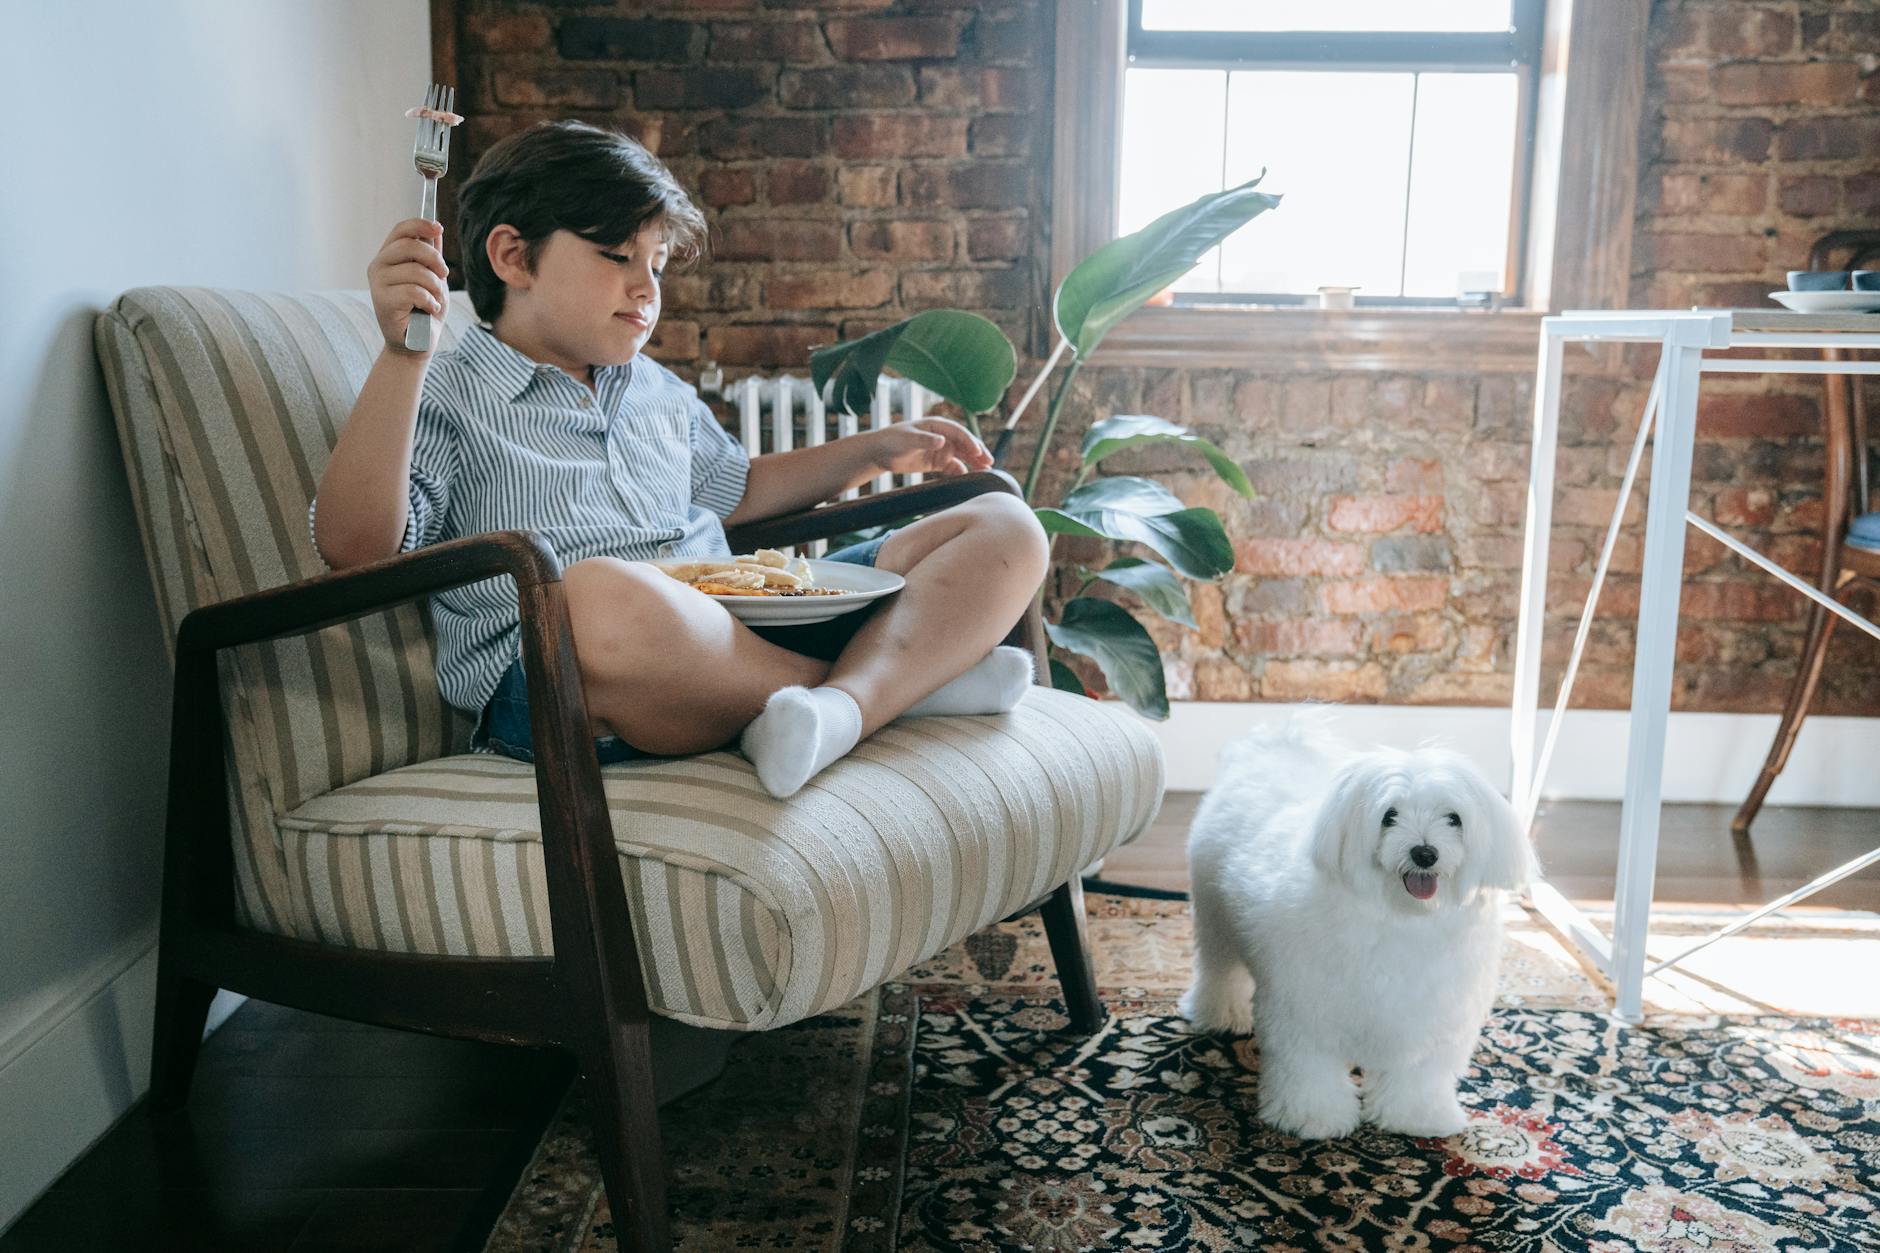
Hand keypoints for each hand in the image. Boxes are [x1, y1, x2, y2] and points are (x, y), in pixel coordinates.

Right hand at [367, 218, 449, 355]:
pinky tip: (428, 310)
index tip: (438, 228)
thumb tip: (435, 229)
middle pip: (410, 245)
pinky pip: (415, 291)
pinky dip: (430, 301)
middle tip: (445, 275)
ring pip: (416, 271)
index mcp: (389, 256)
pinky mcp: (382, 301)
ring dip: (435, 287)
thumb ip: (431, 255)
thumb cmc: (424, 310)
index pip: (401, 230)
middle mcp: (378, 265)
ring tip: (435, 299)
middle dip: (436, 260)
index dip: (420, 224)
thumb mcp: (433, 278)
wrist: (417, 342)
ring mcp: (378, 283)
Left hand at [869, 417, 993, 477]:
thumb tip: (943, 441)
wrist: (880, 453)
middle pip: (965, 444)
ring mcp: (941, 449)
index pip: (959, 432)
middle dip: (978, 452)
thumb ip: (926, 440)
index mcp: (937, 425)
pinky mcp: (937, 462)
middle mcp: (942, 436)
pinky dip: (961, 472)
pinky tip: (968, 478)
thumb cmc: (893, 440)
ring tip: (986, 471)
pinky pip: (953, 467)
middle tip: (990, 463)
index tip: (978, 453)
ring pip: (962, 456)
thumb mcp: (908, 439)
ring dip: (974, 463)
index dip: (970, 442)